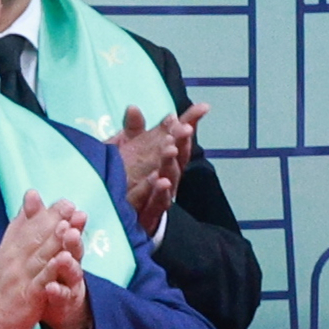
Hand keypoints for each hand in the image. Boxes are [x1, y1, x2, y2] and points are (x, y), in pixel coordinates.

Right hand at [0, 193, 88, 328]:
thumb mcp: (5, 251)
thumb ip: (20, 226)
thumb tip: (30, 198)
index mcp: (11, 248)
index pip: (29, 226)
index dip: (47, 213)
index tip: (64, 201)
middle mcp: (14, 259)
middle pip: (35, 236)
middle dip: (53, 220)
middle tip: (70, 206)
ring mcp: (20, 277)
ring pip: (39, 255)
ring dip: (53, 240)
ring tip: (68, 226)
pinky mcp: (27, 296)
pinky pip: (41, 280)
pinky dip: (52, 269)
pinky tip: (64, 259)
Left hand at [114, 102, 204, 238]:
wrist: (127, 221)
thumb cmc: (133, 182)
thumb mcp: (129, 151)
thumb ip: (133, 130)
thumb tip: (133, 107)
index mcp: (166, 160)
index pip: (180, 139)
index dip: (190, 123)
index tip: (201, 108)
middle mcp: (169, 177)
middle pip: (179, 158)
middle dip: (182, 142)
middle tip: (183, 128)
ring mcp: (162, 196)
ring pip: (171, 179)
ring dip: (170, 164)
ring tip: (170, 150)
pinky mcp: (151, 214)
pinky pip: (157, 203)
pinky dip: (159, 193)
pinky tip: (159, 181)